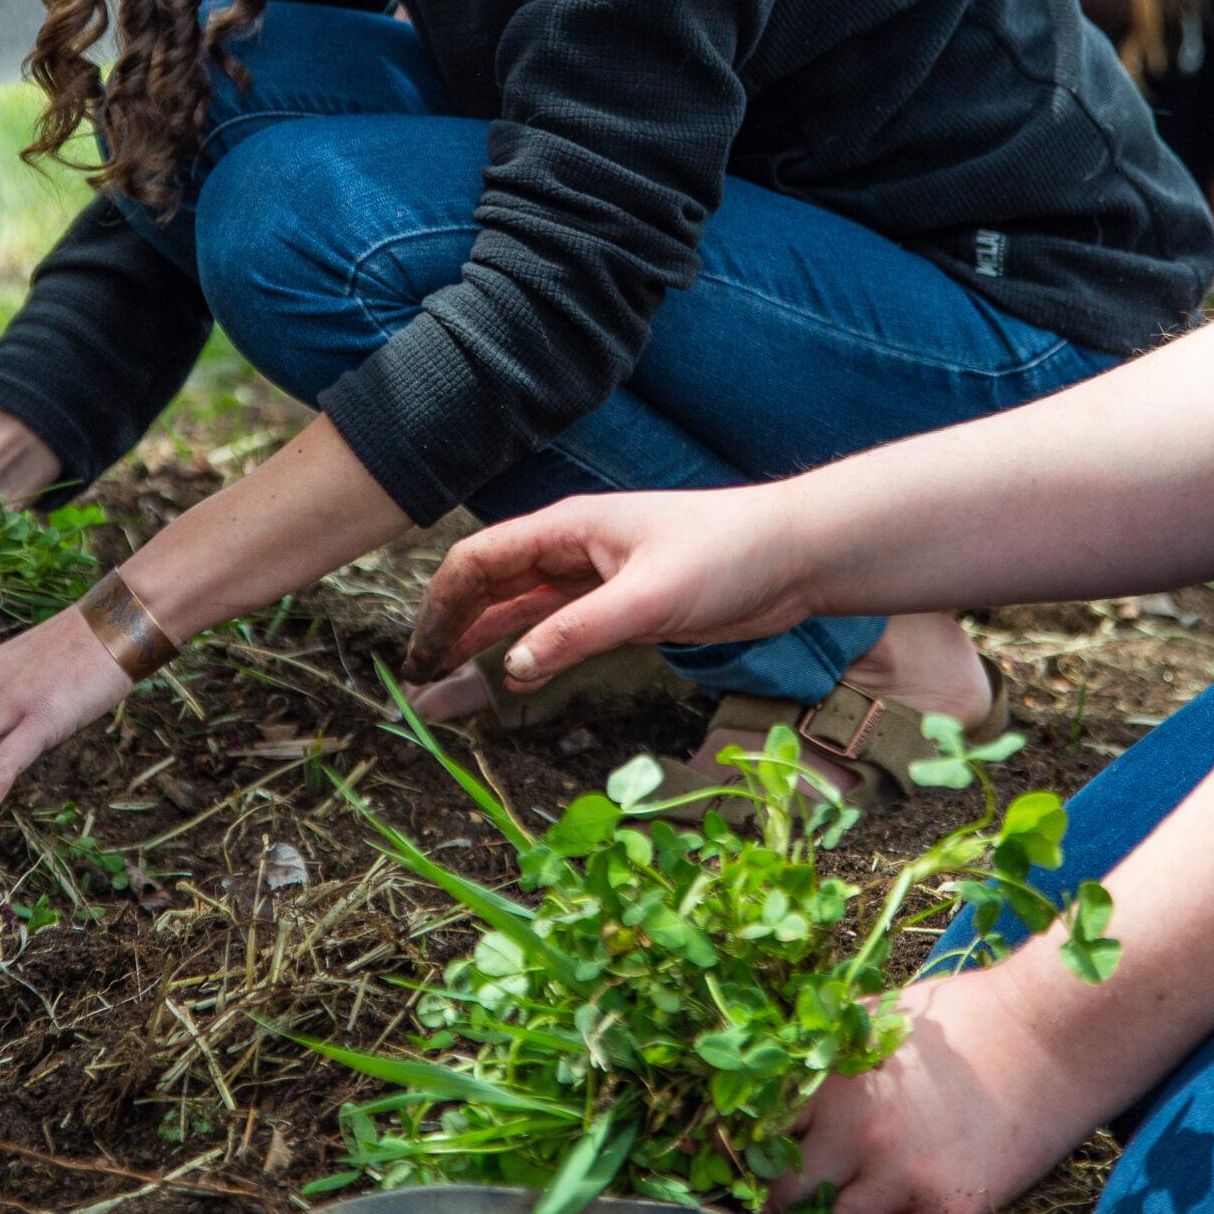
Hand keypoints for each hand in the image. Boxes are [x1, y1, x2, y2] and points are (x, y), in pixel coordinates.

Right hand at [404, 486, 810, 687]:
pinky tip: (511, 680)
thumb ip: (576, 632)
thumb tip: (510, 669)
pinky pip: (560, 629)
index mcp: (568, 527)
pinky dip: (530, 653)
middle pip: (492, 585)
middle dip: (451, 627)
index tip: (418, 652)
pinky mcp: (624, 606)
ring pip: (522, 610)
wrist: (795, 554)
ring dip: (483, 643)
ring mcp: (598, 578)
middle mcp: (573, 548)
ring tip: (445, 686)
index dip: (441, 604)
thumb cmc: (727, 555)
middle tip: (418, 679)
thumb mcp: (648, 597)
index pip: (480, 559)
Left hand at [779, 968, 1104, 1213]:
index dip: (750, 1147)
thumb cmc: (961, 1020)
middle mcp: (862, 1136)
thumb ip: (828, 1054)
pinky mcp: (949, 1211)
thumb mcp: (878, 1017)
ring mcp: (907, 1180)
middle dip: (776, 1200)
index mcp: (837, 1081)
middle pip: (788, 1195)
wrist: (1045, 1041)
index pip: (765, 1133)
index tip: (744, 1157)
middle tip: (773, 1201)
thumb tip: (776, 1079)